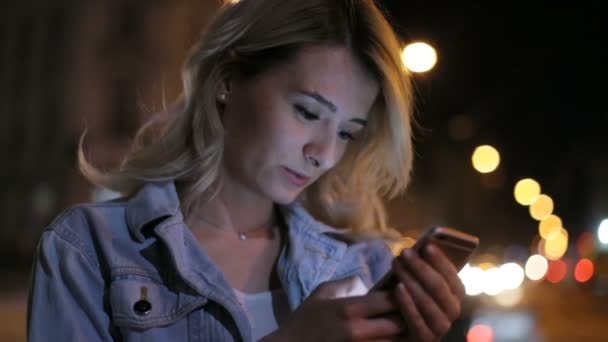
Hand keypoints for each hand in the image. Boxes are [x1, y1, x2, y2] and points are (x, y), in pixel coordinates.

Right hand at [263, 276, 405, 340]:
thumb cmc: (304, 321)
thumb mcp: (321, 294)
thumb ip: (345, 283)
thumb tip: (367, 279)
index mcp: (349, 308)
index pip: (390, 299)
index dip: (403, 294)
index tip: (406, 291)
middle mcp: (357, 330)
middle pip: (400, 323)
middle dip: (409, 316)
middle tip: (413, 311)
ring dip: (404, 335)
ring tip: (406, 326)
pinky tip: (391, 338)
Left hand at [393, 245, 465, 341]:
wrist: (394, 326)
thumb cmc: (406, 295)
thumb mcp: (415, 279)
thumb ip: (421, 268)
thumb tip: (419, 249)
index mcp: (455, 295)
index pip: (453, 278)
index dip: (441, 262)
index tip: (426, 246)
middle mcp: (452, 312)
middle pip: (440, 288)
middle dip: (422, 268)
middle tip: (405, 252)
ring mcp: (440, 328)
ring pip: (429, 303)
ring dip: (412, 281)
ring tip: (397, 265)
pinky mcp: (425, 340)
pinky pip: (417, 321)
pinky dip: (408, 303)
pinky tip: (397, 287)